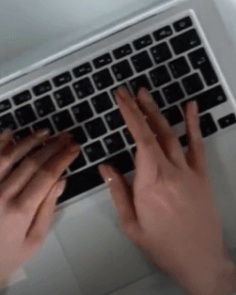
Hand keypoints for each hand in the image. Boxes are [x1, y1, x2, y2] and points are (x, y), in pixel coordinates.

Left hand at [0, 130, 78, 285]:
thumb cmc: (4, 256)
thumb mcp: (34, 240)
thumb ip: (47, 209)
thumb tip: (59, 181)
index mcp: (19, 211)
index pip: (46, 175)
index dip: (63, 158)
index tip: (74, 148)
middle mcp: (0, 197)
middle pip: (31, 162)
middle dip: (52, 146)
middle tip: (65, 136)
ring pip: (8, 156)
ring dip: (28, 141)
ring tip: (43, 132)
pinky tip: (10, 134)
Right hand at [101, 88, 235, 294]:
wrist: (199, 257)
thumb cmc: (164, 245)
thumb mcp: (131, 223)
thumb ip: (119, 192)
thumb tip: (107, 167)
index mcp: (150, 184)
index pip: (139, 139)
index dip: (130, 115)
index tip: (122, 98)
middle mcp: (171, 173)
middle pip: (155, 132)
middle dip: (141, 108)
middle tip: (130, 91)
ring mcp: (189, 172)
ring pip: (172, 135)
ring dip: (159, 113)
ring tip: (148, 95)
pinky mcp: (203, 176)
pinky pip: (197, 145)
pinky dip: (193, 125)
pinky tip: (190, 108)